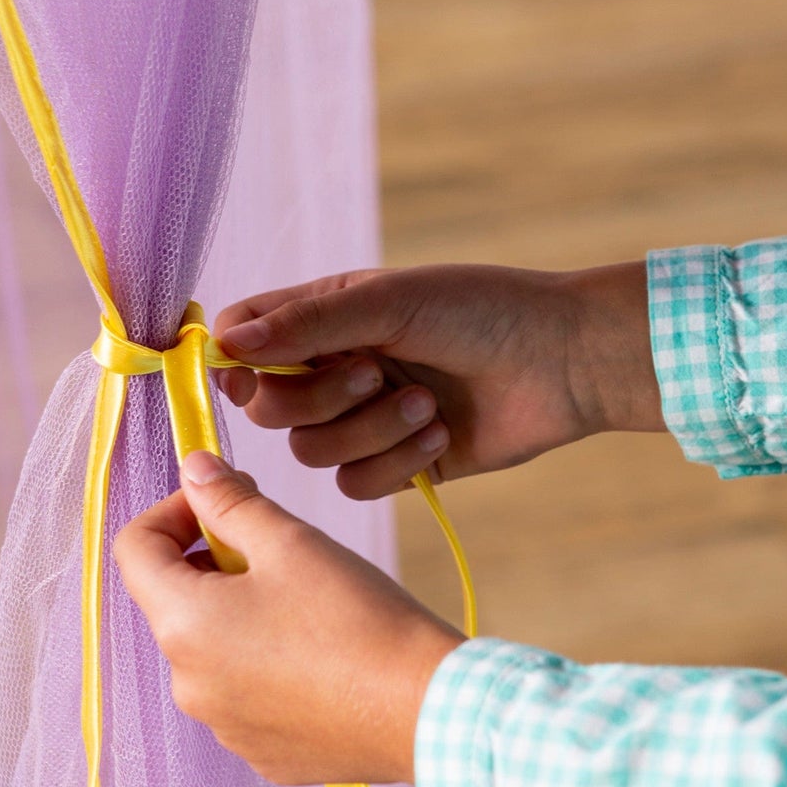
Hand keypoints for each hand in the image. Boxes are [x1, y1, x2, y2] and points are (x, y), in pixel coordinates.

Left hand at [114, 451, 463, 784]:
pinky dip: (268, 664)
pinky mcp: (264, 754)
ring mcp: (225, 726)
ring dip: (242, 612)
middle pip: (176, 600)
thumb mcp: (290, 541)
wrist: (427, 712)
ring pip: (213, 648)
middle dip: (214, 561)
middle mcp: (189, 684)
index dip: (171, 511)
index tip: (220, 500)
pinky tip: (323, 653)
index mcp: (184, 625)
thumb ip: (230, 500)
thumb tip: (193, 470)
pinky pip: (246, 694)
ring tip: (309, 600)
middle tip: (277, 544)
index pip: (134, 551)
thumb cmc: (357, 618)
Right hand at [214, 261, 661, 499]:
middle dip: (320, 398)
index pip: (244, 340)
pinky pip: (355, 485)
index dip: (236, 361)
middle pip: (270, 408)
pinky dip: (396, 461)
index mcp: (326, 316)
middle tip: (375, 371)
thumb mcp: (390, 302)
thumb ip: (307, 324)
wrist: (563, 361)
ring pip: (313, 452)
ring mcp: (364, 419)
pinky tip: (441, 433)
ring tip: (426, 402)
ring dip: (369, 430)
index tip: (251, 369)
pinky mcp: (397, 465)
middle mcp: (335, 368)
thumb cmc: (481, 311)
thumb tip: (223, 345)